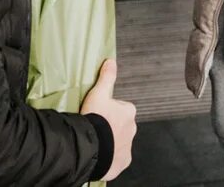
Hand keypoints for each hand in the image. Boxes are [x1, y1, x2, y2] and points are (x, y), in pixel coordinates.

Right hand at [81, 59, 136, 181]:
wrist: (90, 147)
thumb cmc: (95, 119)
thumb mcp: (98, 93)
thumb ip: (106, 77)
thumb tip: (111, 62)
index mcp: (129, 112)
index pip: (121, 108)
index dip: (108, 110)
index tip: (98, 113)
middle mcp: (132, 129)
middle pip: (120, 125)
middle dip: (110, 126)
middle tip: (95, 127)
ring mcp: (128, 147)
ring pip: (119, 142)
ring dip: (110, 141)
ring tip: (95, 141)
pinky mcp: (122, 162)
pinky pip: (116, 158)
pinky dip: (110, 157)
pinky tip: (99, 155)